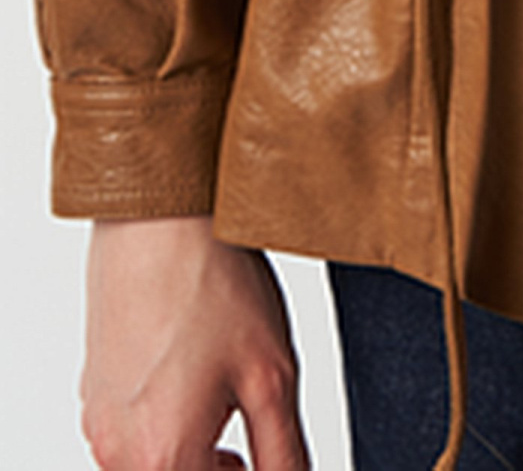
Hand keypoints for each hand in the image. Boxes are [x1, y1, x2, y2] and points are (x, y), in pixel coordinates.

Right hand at [81, 217, 308, 470]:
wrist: (157, 220)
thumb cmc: (211, 287)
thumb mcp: (272, 377)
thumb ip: (283, 453)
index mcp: (163, 460)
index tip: (261, 451)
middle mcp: (118, 453)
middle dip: (217, 463)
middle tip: (243, 419)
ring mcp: (99, 422)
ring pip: (155, 457)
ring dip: (190, 440)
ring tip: (219, 383)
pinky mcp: (94, 391)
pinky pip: (132, 427)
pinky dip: (164, 414)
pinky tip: (190, 362)